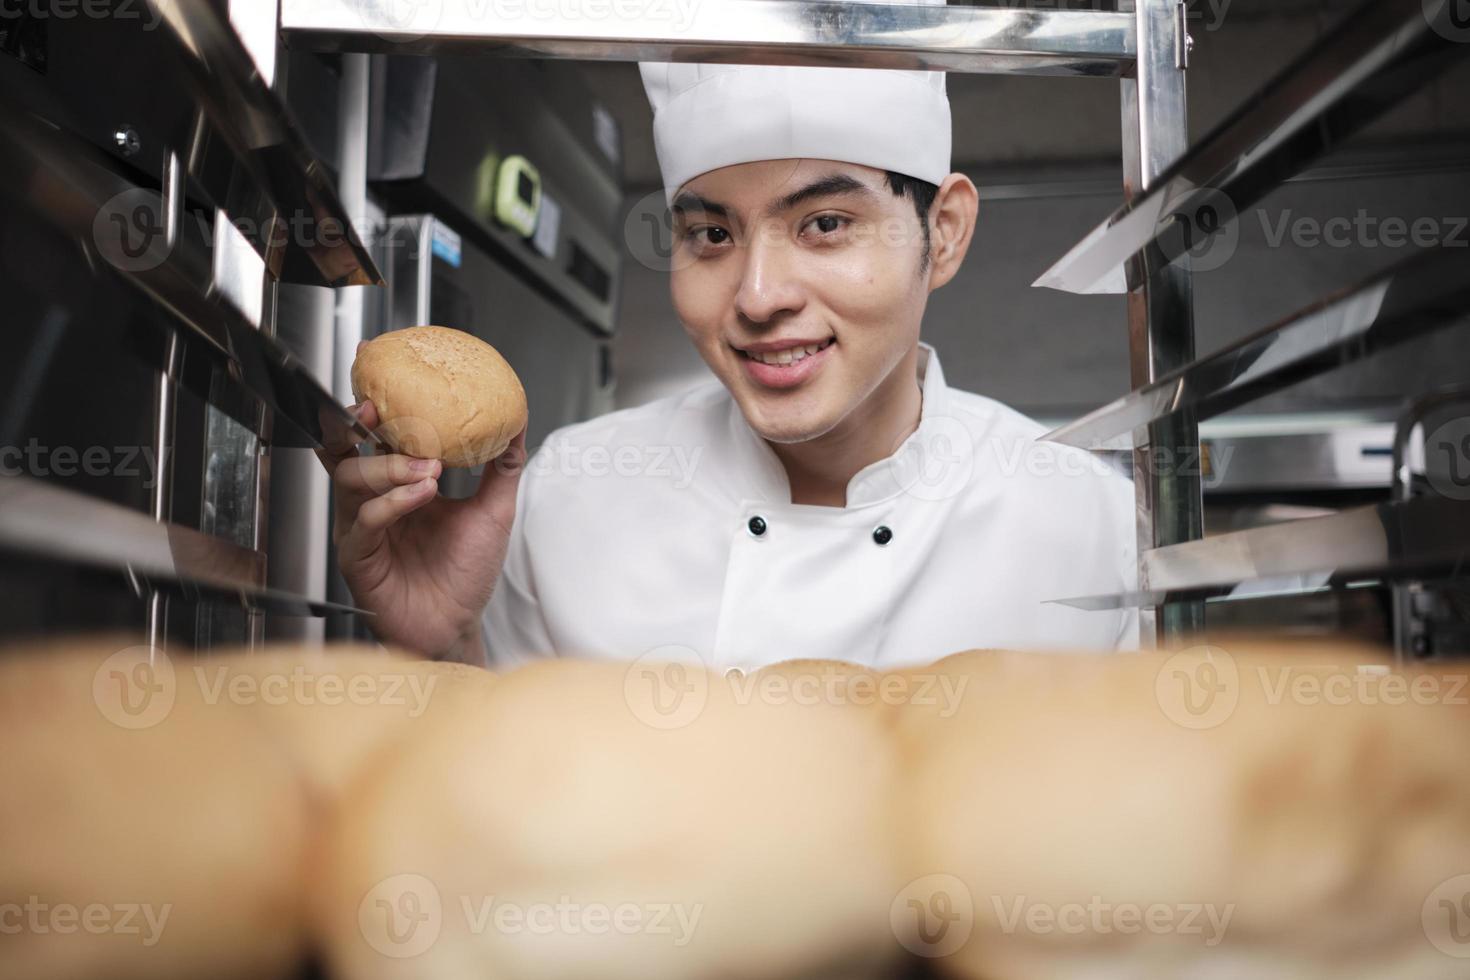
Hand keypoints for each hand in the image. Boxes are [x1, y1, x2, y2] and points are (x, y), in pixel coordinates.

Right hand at [315, 394, 527, 660]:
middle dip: (360, 428)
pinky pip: (364, 523)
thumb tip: (517, 424)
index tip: (387, 386)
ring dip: (389, 467)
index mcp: (398, 486)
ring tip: (427, 469)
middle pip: (348, 453)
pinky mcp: (358, 558)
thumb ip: (502, 468)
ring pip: (352, 481)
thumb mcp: (492, 512)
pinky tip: (420, 495)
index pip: (376, 439)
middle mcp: (374, 503)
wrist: (458, 625)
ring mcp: (362, 529)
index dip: (375, 412)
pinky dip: (392, 504)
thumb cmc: (466, 574)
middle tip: (383, 412)